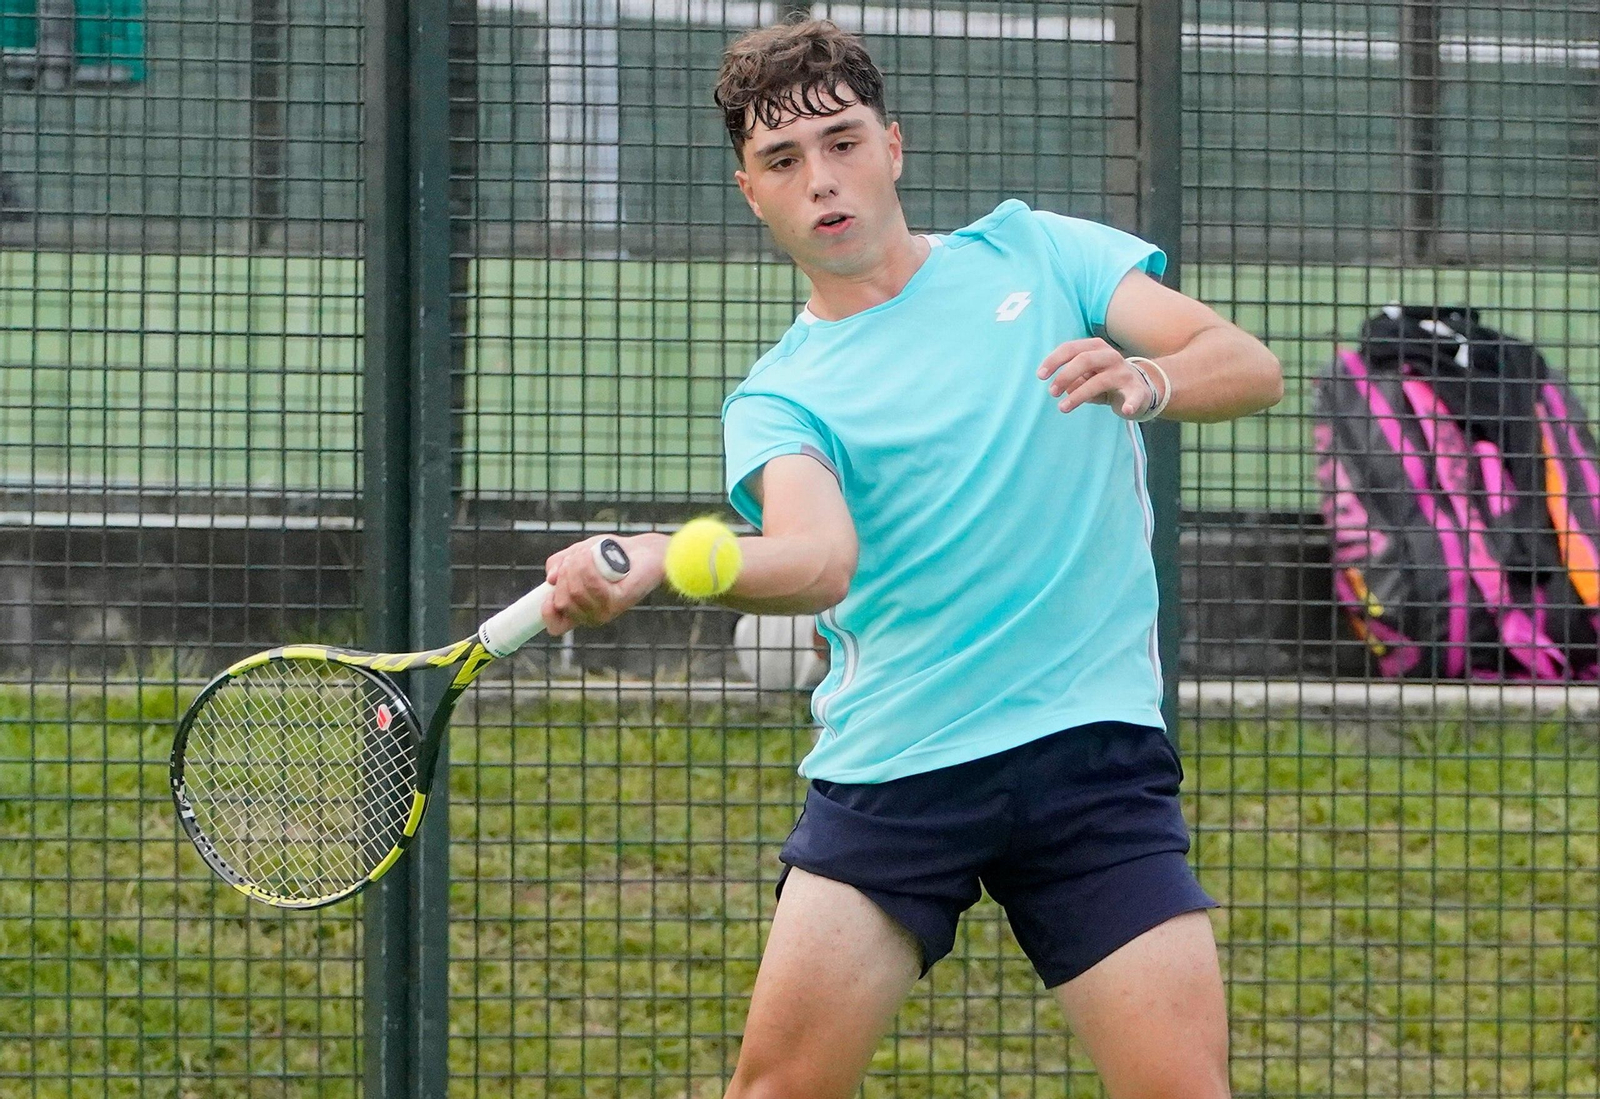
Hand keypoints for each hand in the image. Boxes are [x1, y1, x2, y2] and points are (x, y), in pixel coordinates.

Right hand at [541, 532, 667, 636]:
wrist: (644, 551)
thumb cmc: (611, 553)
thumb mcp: (578, 554)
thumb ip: (559, 565)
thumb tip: (550, 579)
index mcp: (579, 609)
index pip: (555, 626)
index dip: (546, 611)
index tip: (550, 590)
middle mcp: (592, 615)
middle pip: (562, 601)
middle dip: (564, 574)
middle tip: (578, 558)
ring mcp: (606, 611)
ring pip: (575, 592)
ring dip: (576, 565)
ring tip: (589, 553)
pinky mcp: (619, 601)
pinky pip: (593, 585)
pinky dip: (589, 566)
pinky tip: (596, 557)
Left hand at [1036, 337, 1159, 419]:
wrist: (1140, 387)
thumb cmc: (1105, 380)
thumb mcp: (1086, 375)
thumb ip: (1071, 377)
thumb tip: (1060, 388)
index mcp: (1095, 348)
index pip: (1071, 348)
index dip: (1054, 360)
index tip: (1040, 375)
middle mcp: (1110, 356)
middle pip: (1084, 360)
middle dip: (1065, 375)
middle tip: (1052, 392)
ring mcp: (1124, 372)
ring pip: (1099, 381)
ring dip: (1078, 395)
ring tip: (1062, 408)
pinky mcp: (1137, 390)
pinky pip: (1134, 396)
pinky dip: (1131, 402)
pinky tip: (1126, 410)